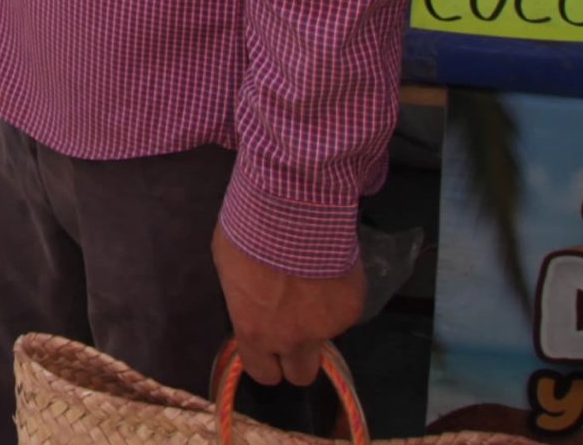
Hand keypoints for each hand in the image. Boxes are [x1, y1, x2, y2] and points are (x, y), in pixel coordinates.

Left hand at [211, 224, 364, 387]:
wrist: (293, 209)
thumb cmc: (247, 233)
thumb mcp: (229, 270)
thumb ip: (245, 300)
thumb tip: (254, 303)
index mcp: (255, 332)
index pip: (263, 373)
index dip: (266, 362)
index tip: (268, 349)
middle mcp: (293, 339)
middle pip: (302, 374)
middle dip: (298, 357)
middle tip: (296, 326)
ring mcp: (328, 326)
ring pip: (326, 337)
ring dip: (319, 319)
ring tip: (312, 279)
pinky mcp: (353, 308)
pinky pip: (344, 312)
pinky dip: (338, 296)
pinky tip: (329, 267)